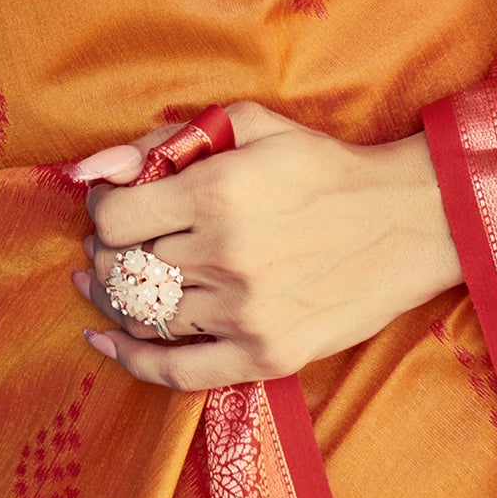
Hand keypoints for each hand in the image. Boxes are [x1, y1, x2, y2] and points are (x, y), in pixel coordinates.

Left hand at [68, 101, 460, 390]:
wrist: (406, 220)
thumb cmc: (320, 165)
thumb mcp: (246, 125)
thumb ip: (162, 142)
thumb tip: (91, 170)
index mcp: (218, 194)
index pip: (114, 219)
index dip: (101, 210)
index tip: (112, 204)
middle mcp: (228, 257)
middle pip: (124, 270)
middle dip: (104, 254)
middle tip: (112, 243)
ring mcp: (247, 313)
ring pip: (145, 316)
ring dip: (116, 298)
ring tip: (110, 281)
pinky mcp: (267, 355)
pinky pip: (178, 372)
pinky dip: (133, 360)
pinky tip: (106, 341)